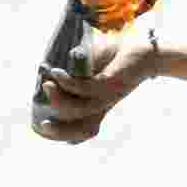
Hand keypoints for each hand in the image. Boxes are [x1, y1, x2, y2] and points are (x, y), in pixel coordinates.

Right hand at [32, 24, 154, 144]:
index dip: (63, 135)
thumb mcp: (92, 65)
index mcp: (98, 107)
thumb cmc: (117, 57)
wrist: (146, 51)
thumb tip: (47, 73)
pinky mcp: (110, 83)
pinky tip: (58, 74)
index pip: (82, 131)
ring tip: (47, 84)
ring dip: (58, 99)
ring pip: (78, 109)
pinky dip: (67, 82)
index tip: (43, 129)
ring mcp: (107, 96)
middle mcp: (103, 105)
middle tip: (40, 125)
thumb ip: (74, 72)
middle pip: (80, 130)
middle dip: (58, 132)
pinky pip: (84, 88)